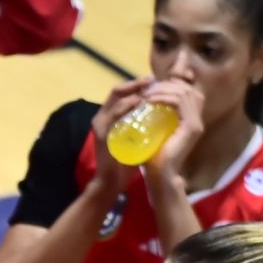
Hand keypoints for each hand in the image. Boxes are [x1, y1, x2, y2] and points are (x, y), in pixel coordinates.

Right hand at [87, 78, 155, 195]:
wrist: (111, 182)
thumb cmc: (125, 163)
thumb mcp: (135, 139)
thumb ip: (143, 127)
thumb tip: (163, 116)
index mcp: (108, 117)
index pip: (121, 93)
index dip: (137, 84)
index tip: (154, 81)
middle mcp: (101, 117)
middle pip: (117, 90)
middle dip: (136, 83)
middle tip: (153, 80)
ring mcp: (100, 124)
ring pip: (116, 99)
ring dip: (134, 91)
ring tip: (150, 89)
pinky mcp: (101, 133)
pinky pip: (114, 114)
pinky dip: (128, 106)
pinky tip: (141, 103)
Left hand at [141, 79, 205, 181]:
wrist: (160, 175)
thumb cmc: (154, 156)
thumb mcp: (154, 131)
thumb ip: (156, 116)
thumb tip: (144, 99)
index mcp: (190, 120)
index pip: (187, 92)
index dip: (171, 86)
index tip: (151, 88)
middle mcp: (197, 120)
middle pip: (188, 89)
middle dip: (166, 85)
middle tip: (148, 89)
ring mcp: (196, 123)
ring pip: (184, 93)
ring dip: (163, 90)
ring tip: (147, 94)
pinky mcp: (192, 127)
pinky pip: (180, 103)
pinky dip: (164, 98)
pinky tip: (150, 101)